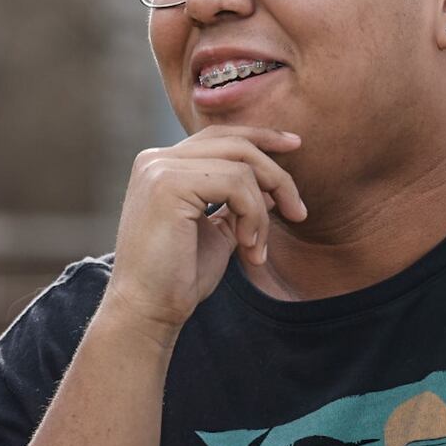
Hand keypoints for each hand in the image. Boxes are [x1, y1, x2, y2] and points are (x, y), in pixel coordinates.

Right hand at [101, 126, 306, 343]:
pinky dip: (254, 216)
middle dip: (277, 174)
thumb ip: (236, 203)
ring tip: (257, 248)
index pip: (220, 136)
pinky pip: (235, 183)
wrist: (147, 309)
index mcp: (162, 165)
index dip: (261, 137)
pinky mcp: (169, 184)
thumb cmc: (178, 277)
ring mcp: (159, 168)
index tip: (295, 146)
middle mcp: (155, 159)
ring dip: (262, 211)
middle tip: (298, 212)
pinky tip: (248, 247)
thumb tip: (272, 185)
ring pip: (241, 165)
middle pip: (235, 143)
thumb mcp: (215, 231)